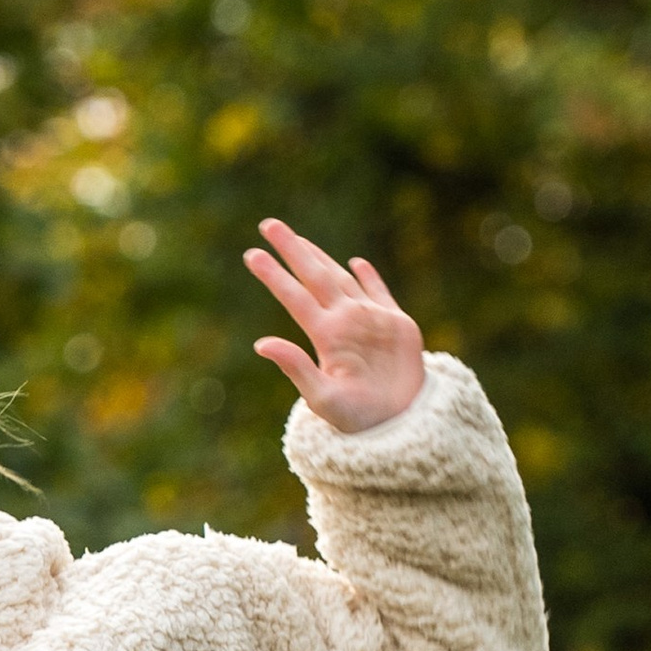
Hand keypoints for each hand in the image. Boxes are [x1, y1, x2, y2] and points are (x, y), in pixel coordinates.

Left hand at [244, 218, 425, 432]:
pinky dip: (369, 277)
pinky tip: (356, 263)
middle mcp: (344, 322)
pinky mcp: (397, 325)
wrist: (400, 426)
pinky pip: (380, 293)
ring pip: (341, 279)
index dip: (274, 275)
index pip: (295, 297)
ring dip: (321, 257)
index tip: (251, 254)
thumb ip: (295, 368)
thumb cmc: (358, 419)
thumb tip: (261, 344)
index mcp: (326, 336)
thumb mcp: (322, 398)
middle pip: (314, 276)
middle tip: (268, 224)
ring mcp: (370, 320)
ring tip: (299, 240)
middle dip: (293, 250)